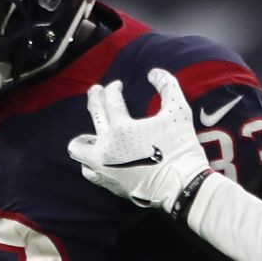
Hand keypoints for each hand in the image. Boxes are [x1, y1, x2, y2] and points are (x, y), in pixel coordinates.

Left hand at [67, 68, 213, 210]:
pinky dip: (91, 161)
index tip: (118, 86)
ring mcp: (105, 167)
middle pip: (92, 115)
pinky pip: (89, 170)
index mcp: (121, 128)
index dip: (113, 89)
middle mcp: (107, 146)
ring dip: (85, 138)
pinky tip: (100, 158)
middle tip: (96, 91)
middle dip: (94, 98)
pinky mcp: (109, 183)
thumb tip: (154, 72)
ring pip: (79, 148)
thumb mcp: (179, 112)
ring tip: (92, 135)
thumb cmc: (180, 149)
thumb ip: (168, 87)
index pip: (110, 100)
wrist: (182, 187)